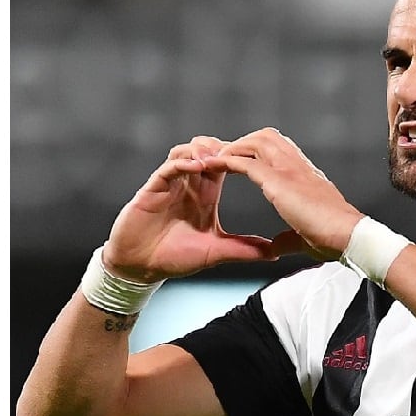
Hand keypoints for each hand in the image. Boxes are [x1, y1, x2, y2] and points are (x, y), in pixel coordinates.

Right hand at [102, 136, 302, 281]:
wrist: (140, 268)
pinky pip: (169, 167)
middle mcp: (189, 185)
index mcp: (206, 194)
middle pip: (208, 150)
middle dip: (223, 147)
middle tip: (240, 152)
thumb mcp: (215, 252)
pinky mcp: (153, 188)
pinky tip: (197, 167)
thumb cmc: (173, 257)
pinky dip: (183, 163)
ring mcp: (171, 184)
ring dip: (203, 151)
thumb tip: (274, 254)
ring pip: (187, 152)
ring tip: (218, 158)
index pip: (225, 165)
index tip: (259, 161)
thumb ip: (243, 249)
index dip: (240, 158)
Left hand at [188, 128, 364, 259]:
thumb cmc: (333, 238)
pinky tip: (211, 165)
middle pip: (265, 137)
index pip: (279, 149)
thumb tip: (276, 246)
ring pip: (254, 142)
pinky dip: (225, 160)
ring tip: (213, 158)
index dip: (257, 152)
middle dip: (242, 143)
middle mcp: (297, 166)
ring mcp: (288, 169)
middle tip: (223, 156)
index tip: (240, 161)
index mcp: (305, 176)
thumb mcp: (305, 237)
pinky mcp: (278, 181)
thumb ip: (288, 238)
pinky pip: (245, 162)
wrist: (347, 235)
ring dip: (232, 148)